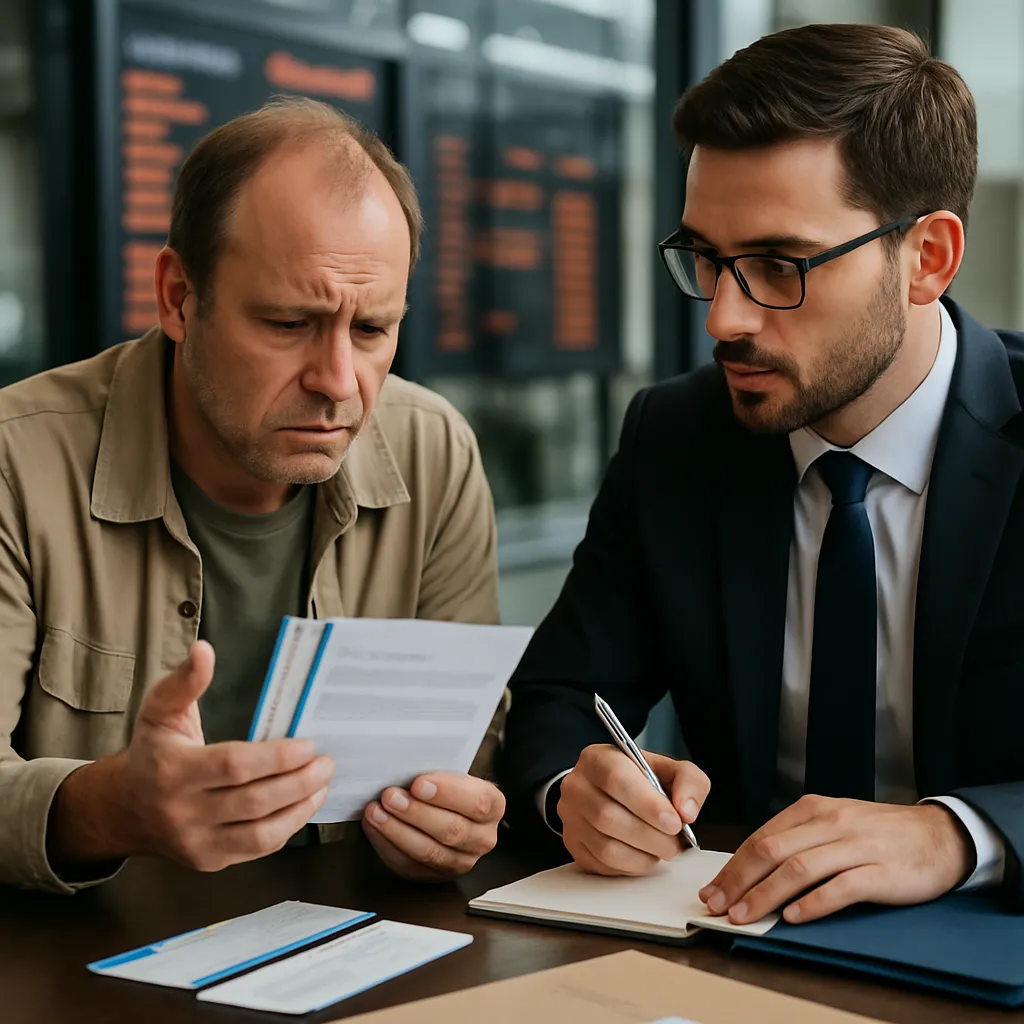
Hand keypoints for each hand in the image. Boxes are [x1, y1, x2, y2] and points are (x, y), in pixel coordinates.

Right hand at [48, 642, 334, 871]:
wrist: (126, 809)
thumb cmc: (154, 751)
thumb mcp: (161, 711)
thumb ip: (186, 681)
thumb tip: (204, 650)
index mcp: (172, 770)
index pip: (233, 766)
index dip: (276, 757)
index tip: (308, 744)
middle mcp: (182, 812)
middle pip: (254, 801)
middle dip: (299, 782)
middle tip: (327, 762)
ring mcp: (196, 843)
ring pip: (260, 834)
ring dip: (300, 808)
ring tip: (322, 783)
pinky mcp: (209, 861)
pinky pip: (257, 849)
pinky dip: (286, 827)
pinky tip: (303, 804)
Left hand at [361, 773, 503, 880]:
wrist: (449, 810)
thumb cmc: (449, 788)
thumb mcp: (453, 774)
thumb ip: (439, 772)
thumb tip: (406, 766)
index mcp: (493, 806)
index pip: (477, 803)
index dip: (447, 793)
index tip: (418, 783)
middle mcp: (482, 838)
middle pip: (452, 830)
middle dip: (416, 813)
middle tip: (390, 796)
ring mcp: (460, 861)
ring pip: (429, 852)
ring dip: (398, 831)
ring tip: (376, 812)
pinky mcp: (434, 876)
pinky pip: (409, 866)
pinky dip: (387, 846)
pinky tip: (374, 827)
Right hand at [558, 744, 709, 875]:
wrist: (611, 791)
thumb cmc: (641, 780)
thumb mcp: (669, 769)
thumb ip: (688, 781)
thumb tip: (687, 811)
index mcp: (597, 759)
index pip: (616, 778)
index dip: (647, 804)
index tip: (674, 822)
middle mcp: (577, 786)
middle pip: (608, 816)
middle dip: (650, 836)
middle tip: (675, 843)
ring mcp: (571, 818)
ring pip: (605, 846)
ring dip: (643, 855)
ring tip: (663, 849)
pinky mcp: (574, 845)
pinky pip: (603, 865)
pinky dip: (632, 866)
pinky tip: (645, 855)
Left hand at [698, 795, 973, 924]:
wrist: (938, 834)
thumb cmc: (878, 833)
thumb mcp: (832, 822)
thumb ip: (797, 839)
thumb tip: (752, 869)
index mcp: (812, 809)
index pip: (761, 838)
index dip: (732, 866)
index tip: (712, 888)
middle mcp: (829, 823)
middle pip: (772, 851)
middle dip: (738, 881)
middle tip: (717, 905)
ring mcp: (854, 846)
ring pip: (798, 869)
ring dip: (766, 895)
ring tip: (745, 916)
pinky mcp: (880, 872)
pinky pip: (840, 887)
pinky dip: (813, 903)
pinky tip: (793, 916)